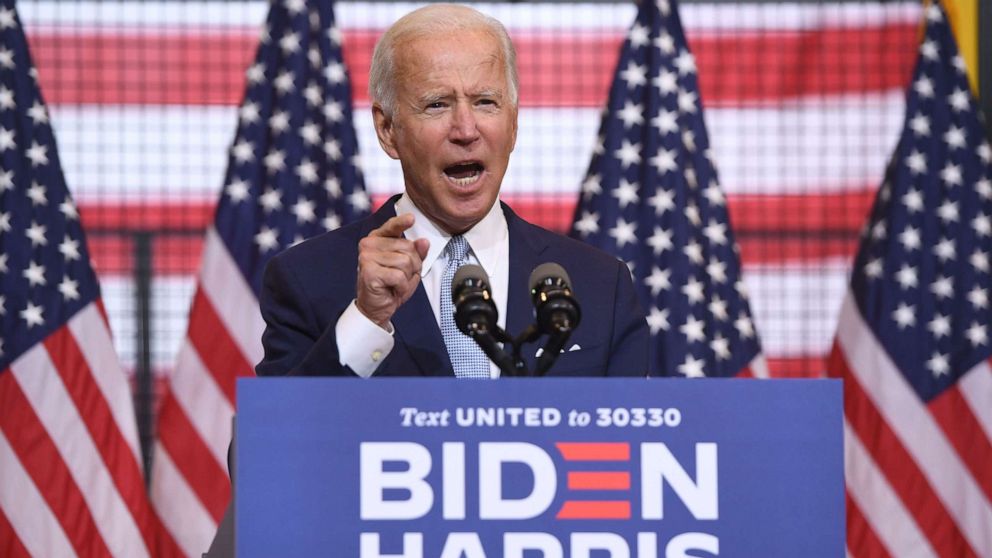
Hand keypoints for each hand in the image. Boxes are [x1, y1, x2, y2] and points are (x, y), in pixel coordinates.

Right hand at [355, 213, 430, 328]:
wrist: (376, 308)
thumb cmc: (391, 285)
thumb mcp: (409, 268)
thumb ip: (417, 253)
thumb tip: (423, 241)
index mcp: (378, 239)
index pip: (392, 226)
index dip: (401, 222)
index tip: (411, 218)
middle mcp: (369, 244)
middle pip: (408, 247)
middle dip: (413, 265)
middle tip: (402, 276)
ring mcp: (367, 257)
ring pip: (405, 262)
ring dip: (407, 277)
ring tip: (397, 283)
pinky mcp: (369, 271)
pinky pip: (399, 276)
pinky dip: (402, 286)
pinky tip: (393, 289)